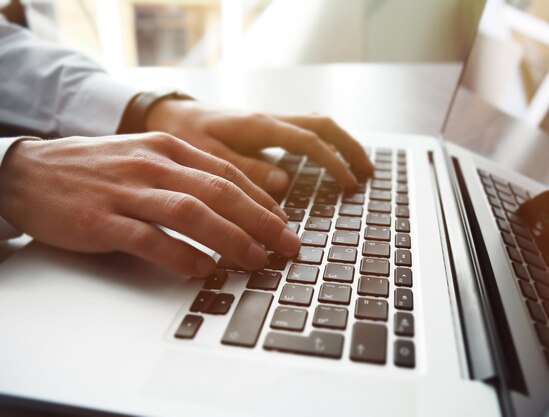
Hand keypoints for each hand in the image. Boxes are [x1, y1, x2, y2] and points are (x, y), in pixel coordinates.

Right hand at [0, 134, 300, 276]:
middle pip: (219, 192)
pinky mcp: (100, 220)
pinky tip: (203, 270)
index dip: (261, 200)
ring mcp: (126, 192)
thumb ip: (186, 176)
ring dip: (230, 238)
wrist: (29, 171)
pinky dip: (181, 255)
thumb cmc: (96, 169)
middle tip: (286, 245)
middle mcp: (152, 165)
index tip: (283, 223)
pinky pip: (149, 239)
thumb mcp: (146, 158)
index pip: (227, 174)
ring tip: (255, 260)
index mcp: (167, 148)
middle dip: (260, 221)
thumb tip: (233, 203)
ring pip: (190, 213)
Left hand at [145, 100, 373, 192]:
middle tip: (368, 173)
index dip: (334, 163)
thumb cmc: (183, 135)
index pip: (309, 141)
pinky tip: (328, 164)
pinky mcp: (265, 132)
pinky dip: (324, 147)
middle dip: (350, 148)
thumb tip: (284, 182)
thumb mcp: (207, 157)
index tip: (350, 184)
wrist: (167, 115)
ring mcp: (269, 125)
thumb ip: (245, 170)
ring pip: (317, 126)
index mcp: (259, 126)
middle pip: (324, 126)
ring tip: (359, 169)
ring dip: (341, 145)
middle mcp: (269, 121)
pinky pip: (303, 134)